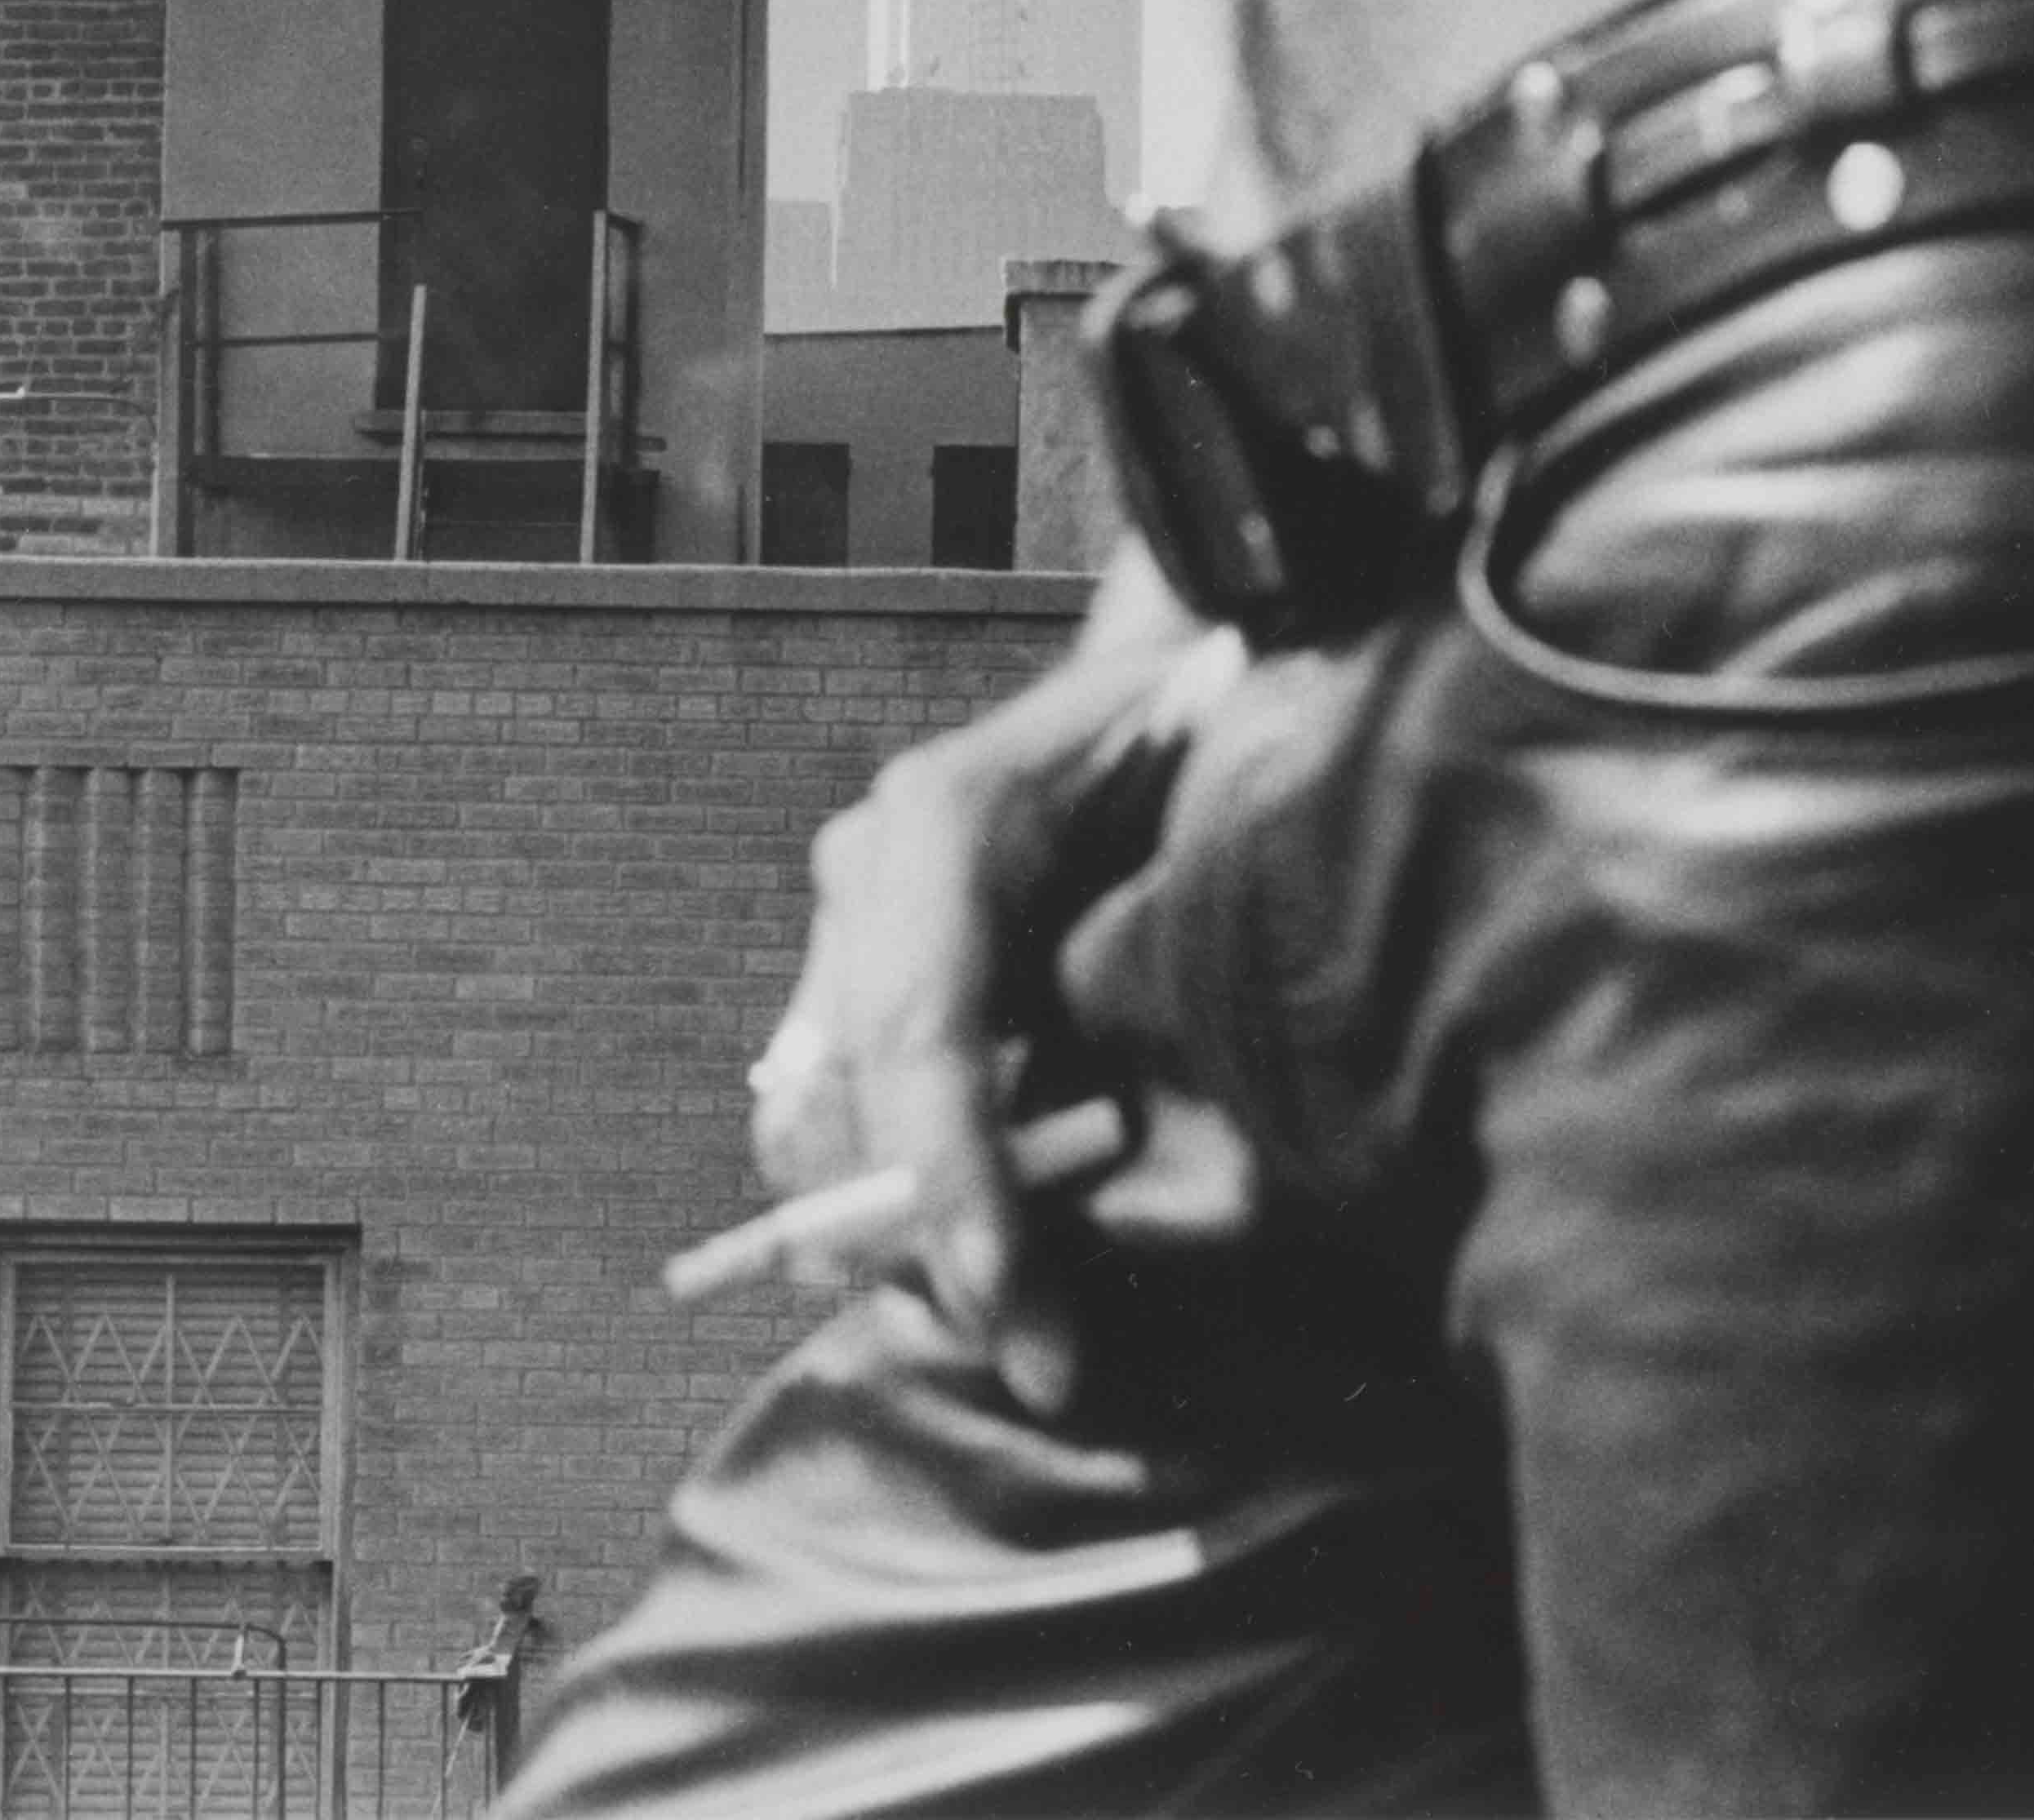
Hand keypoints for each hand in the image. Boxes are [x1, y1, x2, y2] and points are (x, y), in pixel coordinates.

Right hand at [749, 584, 1233, 1414]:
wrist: (1163, 674)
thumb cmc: (1210, 728)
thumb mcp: (1216, 790)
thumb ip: (1179, 927)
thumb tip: (1150, 1118)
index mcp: (943, 819)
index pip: (920, 1035)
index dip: (953, 1183)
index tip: (1007, 1303)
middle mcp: (869, 873)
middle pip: (845, 1105)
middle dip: (934, 1249)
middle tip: (1048, 1359)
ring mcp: (851, 926)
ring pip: (817, 1134)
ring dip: (915, 1241)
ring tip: (1043, 1326)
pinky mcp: (861, 980)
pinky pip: (839, 1127)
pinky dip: (907, 1204)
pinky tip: (1005, 1261)